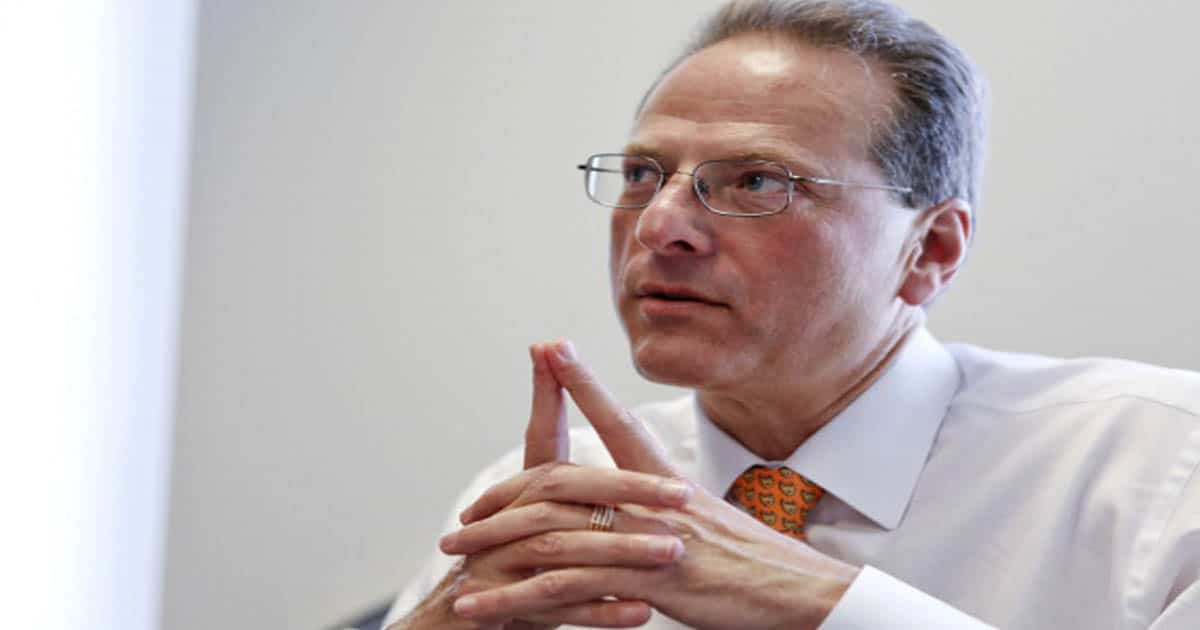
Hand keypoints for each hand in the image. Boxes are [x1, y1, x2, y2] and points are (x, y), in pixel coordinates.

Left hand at [440, 340, 859, 629]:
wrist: (804, 596)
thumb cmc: (763, 566)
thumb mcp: (715, 527)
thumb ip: (675, 515)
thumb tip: (660, 515)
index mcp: (667, 485)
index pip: (617, 421)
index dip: (582, 383)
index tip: (552, 348)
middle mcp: (652, 502)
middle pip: (563, 479)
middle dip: (508, 490)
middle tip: (465, 506)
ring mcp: (646, 538)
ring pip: (551, 532)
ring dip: (496, 545)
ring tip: (454, 556)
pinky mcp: (644, 580)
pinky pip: (564, 587)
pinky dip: (516, 599)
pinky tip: (482, 607)